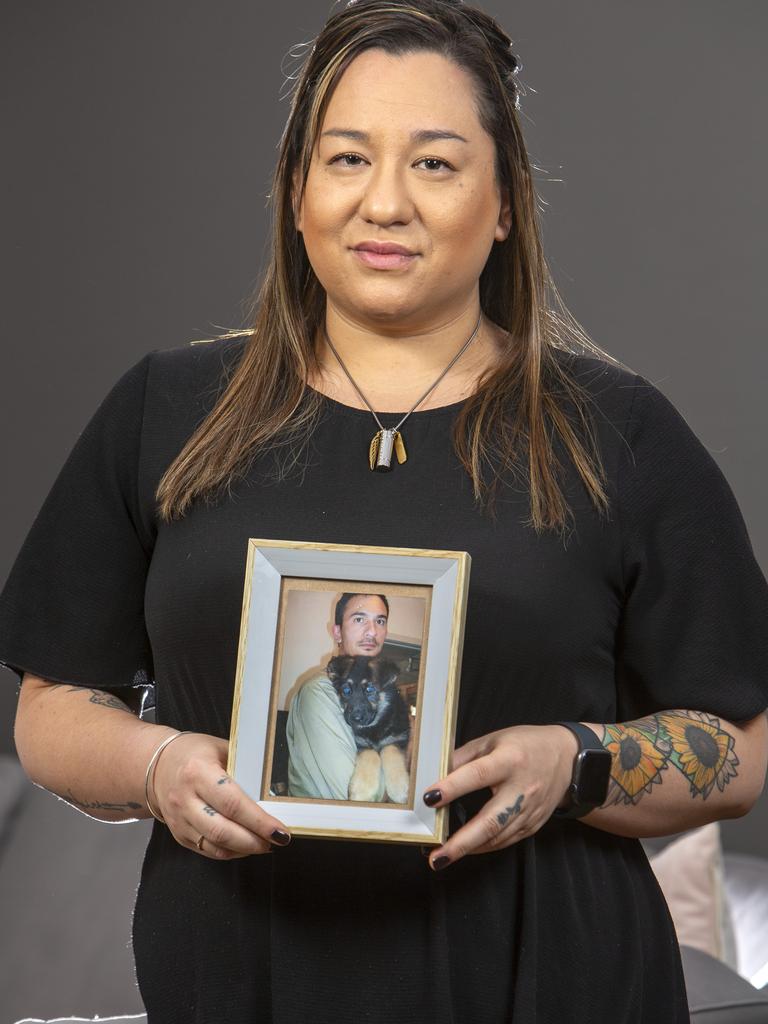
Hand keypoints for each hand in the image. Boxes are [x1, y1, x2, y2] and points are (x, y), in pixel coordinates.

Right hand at [150, 731, 291, 859]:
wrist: (157, 766)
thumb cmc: (195, 754)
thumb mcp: (221, 749)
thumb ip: (244, 767)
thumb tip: (274, 790)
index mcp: (198, 772)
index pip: (232, 803)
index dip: (258, 820)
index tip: (279, 830)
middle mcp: (185, 799)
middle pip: (223, 830)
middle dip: (254, 841)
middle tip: (276, 840)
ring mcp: (179, 820)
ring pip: (215, 845)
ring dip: (244, 849)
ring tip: (264, 844)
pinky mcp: (178, 834)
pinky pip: (207, 850)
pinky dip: (229, 852)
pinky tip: (244, 846)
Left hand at [421, 724, 578, 869]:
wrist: (567, 758)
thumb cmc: (526, 744)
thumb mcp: (493, 740)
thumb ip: (464, 757)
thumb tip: (435, 773)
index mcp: (510, 760)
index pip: (478, 774)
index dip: (453, 786)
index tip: (429, 798)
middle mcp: (522, 788)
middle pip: (490, 821)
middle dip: (461, 842)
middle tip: (436, 856)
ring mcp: (530, 810)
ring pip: (497, 837)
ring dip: (467, 850)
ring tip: (441, 857)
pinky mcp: (533, 825)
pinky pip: (505, 840)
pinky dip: (483, 847)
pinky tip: (465, 849)